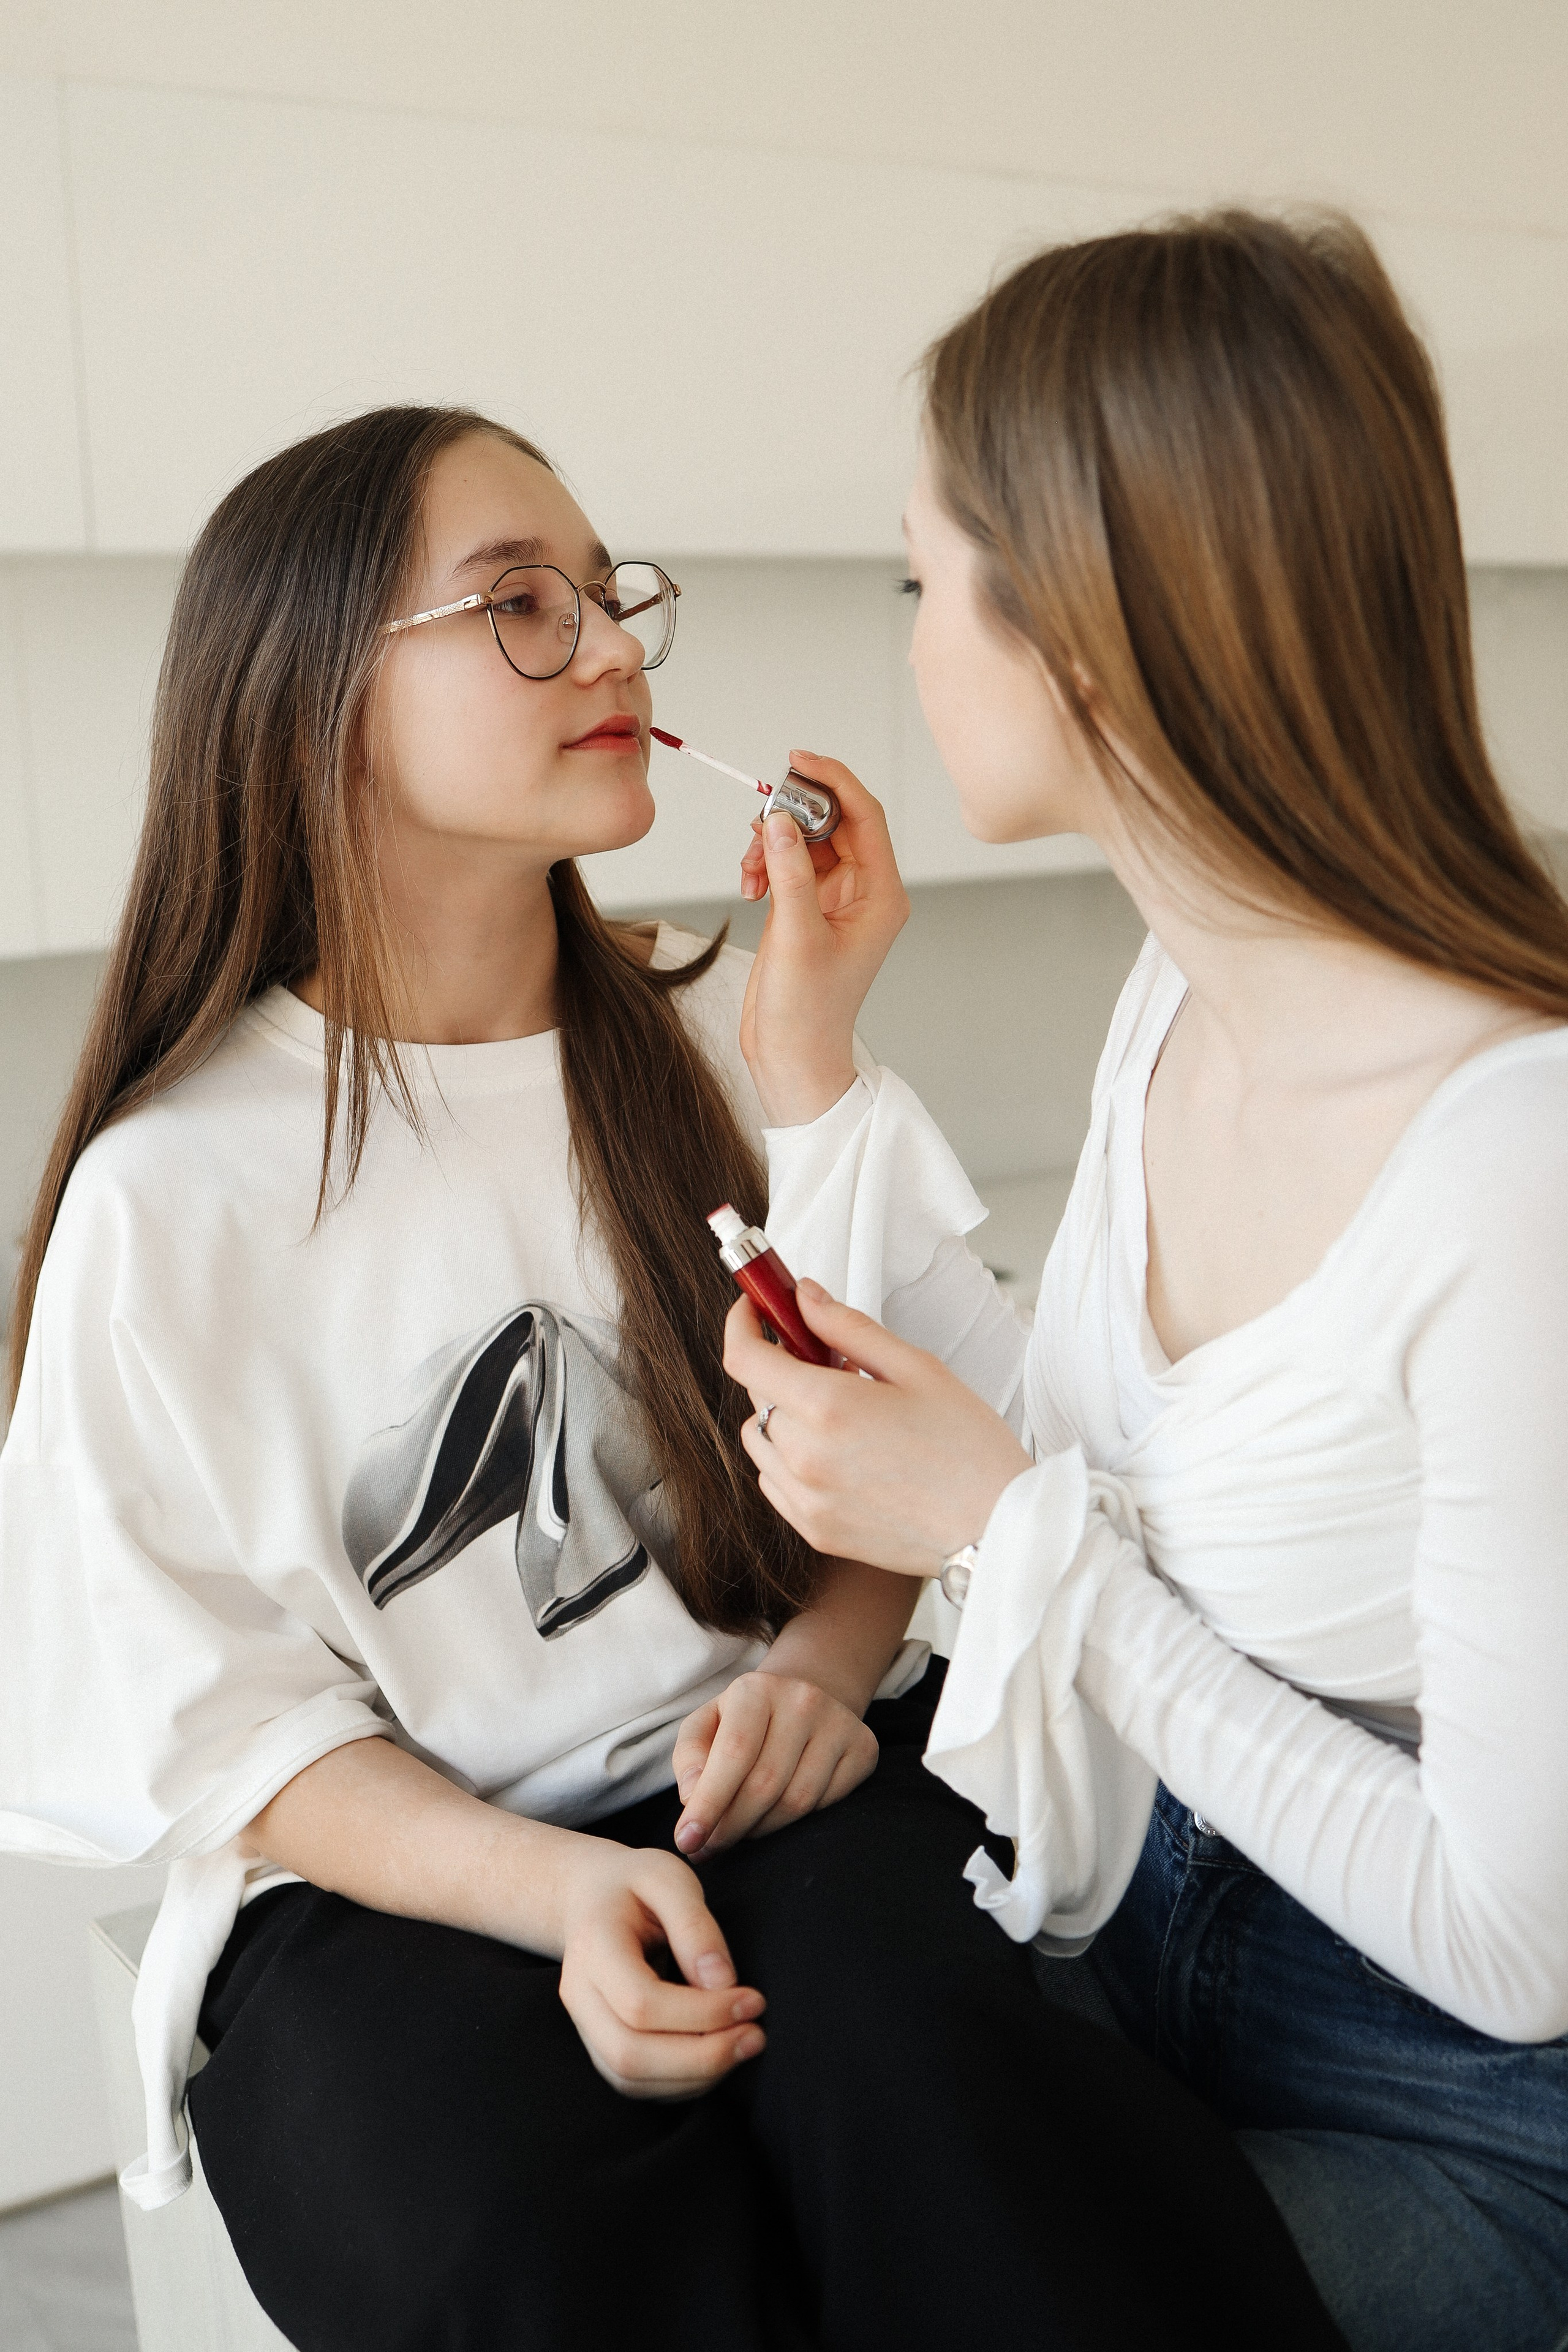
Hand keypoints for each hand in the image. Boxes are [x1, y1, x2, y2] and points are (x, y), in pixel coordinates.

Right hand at [556, 1840, 765, 2098]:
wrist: (591, 1898)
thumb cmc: (634, 1884)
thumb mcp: (668, 1877)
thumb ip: (695, 1925)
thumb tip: (721, 1982)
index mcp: (592, 1947)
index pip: (641, 2002)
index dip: (702, 2013)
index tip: (753, 2000)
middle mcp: (579, 1995)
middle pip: (630, 2054)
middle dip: (701, 2057)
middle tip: (755, 2037)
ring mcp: (585, 2027)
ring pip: (631, 2079)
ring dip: (696, 2075)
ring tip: (744, 2045)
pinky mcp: (600, 2046)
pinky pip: (636, 2084)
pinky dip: (681, 2082)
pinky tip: (718, 2055)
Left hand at [671, 1670, 878, 1856]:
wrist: (805, 1696)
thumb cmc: (743, 1721)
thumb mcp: (705, 1725)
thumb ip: (690, 1758)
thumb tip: (692, 1797)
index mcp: (756, 1689)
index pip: (733, 1754)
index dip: (709, 1804)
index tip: (687, 1842)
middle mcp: (803, 1699)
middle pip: (765, 1784)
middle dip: (731, 1827)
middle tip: (710, 1847)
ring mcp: (839, 1722)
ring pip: (797, 1801)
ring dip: (761, 1829)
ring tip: (742, 1828)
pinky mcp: (864, 1747)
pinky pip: (827, 1804)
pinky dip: (797, 1821)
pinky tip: (778, 1812)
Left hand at [724, 1285, 1030, 1571]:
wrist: (997, 1526)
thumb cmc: (968, 1447)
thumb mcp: (916, 1367)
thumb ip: (849, 1327)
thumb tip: (805, 1298)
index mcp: (827, 1408)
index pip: (744, 1358)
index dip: (741, 1323)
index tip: (755, 1309)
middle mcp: (804, 1457)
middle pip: (757, 1394)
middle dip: (782, 1367)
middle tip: (831, 1362)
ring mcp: (805, 1498)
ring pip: (759, 1438)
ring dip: (782, 1415)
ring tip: (838, 1414)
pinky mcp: (813, 1530)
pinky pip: (773, 1480)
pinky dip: (788, 1458)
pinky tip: (836, 1453)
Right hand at [738, 752, 909, 1126]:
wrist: (792, 1057)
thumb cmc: (807, 1012)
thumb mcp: (797, 937)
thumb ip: (789, 872)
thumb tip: (777, 818)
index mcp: (882, 895)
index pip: (865, 816)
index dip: (833, 780)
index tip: (797, 759)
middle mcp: (864, 892)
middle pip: (833, 822)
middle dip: (792, 815)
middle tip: (759, 817)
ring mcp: (835, 899)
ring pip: (805, 840)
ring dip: (771, 843)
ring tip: (750, 870)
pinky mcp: (807, 909)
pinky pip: (788, 863)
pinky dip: (765, 864)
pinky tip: (749, 883)